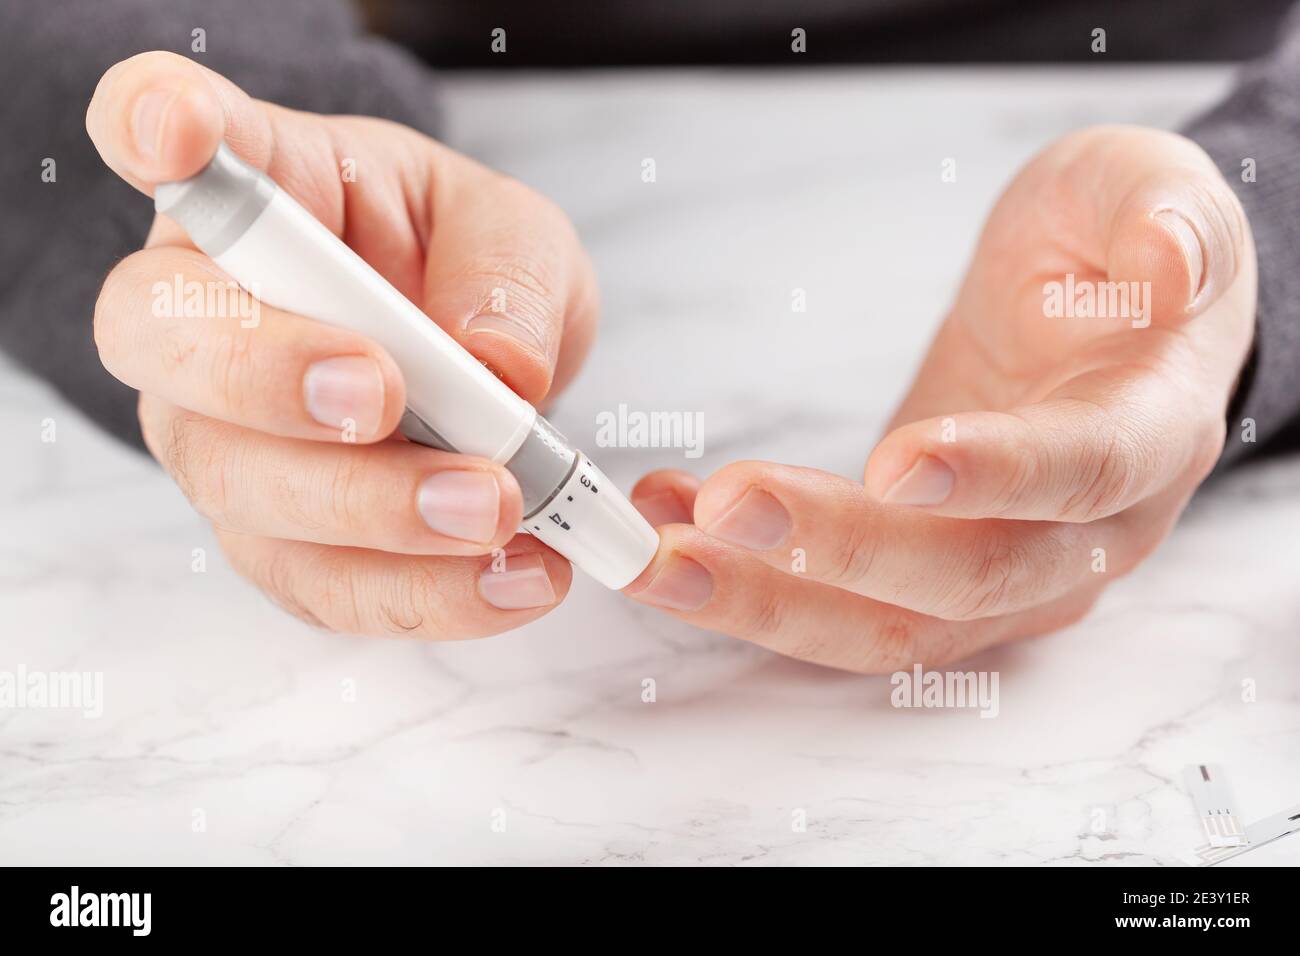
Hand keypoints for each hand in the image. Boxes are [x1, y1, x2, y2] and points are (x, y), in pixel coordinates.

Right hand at [88, 52, 598, 636]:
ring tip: (493, 508)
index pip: (165, 128)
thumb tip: (499, 370)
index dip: (153, 125)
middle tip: (384, 396)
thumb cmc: (467, 270)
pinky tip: (510, 578)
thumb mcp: (516, 239)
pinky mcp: (277, 538)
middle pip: (162, 338)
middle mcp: (205, 314)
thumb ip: (506, 280)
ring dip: (371, 511)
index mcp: (262, 192)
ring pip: (240, 486)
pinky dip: (422, 592)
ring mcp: (224, 434)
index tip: (175, 132)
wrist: (476, 361)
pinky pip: (321, 584)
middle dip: (272, 377)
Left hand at [626, 126, 1254, 672]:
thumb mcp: (1143, 191)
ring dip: (767, 600)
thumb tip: (1169, 265)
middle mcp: (1086, 534)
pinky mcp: (933, 582)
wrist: (1095, 319)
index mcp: (1148, 432)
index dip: (992, 476)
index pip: (1080, 471)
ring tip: (658, 557)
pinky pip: (840, 602)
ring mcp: (1008, 576)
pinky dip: (752, 578)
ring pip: (888, 626)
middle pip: (964, 576)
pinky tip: (674, 520)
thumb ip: (1163, 217)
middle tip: (725, 505)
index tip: (894, 463)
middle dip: (837, 551)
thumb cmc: (1115, 252)